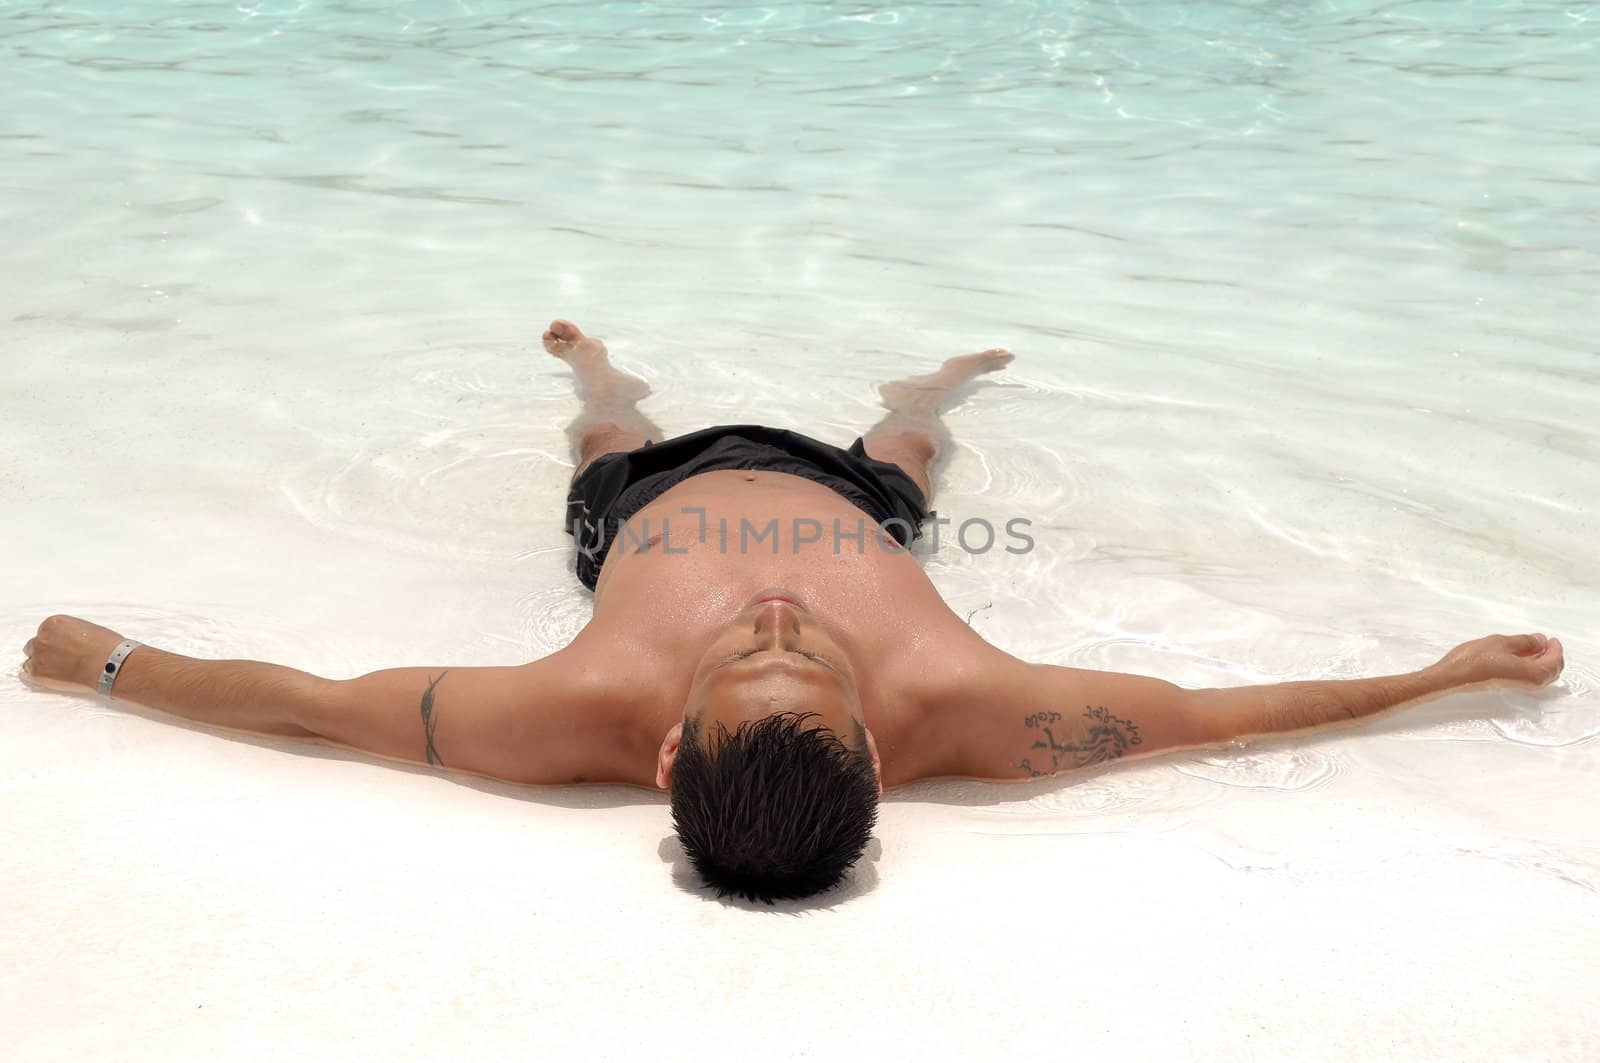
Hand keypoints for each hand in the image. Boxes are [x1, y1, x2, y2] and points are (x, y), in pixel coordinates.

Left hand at [21, 615, 126, 694]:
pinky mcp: (38, 672)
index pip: (44, 631)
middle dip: (46, 651)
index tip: (60, 648)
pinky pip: (28, 674)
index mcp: (55, 623)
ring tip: (58, 670)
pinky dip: (38, 676)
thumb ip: (72, 634)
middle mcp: (43, 637)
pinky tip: (50, 677)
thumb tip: (71, 642)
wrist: (109, 664)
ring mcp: (39, 655)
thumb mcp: (89, 630)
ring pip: (31, 659)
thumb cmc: (106, 647)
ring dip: (42, 663)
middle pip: (35, 644)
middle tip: (59, 659)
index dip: (54, 641)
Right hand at [1433, 633, 1564, 688]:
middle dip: (1550, 655)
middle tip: (1544, 641)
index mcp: (1532, 673)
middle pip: (1551, 671)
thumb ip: (1525, 642)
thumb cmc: (1475, 659)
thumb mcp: (1502, 642)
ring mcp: (1518, 686)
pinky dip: (1531, 665)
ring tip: (1532, 645)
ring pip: (1540, 674)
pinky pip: (1529, 676)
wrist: (1453, 676)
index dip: (1555, 648)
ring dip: (1540, 660)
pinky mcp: (1508, 685)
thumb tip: (1539, 641)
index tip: (1550, 638)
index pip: (1554, 661)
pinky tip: (1521, 655)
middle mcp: (1529, 683)